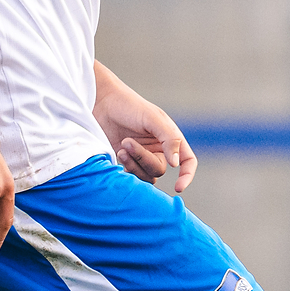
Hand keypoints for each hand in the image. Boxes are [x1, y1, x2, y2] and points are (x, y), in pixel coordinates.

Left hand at [96, 74, 195, 191]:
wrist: (101, 103)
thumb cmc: (129, 106)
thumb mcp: (153, 119)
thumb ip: (169, 139)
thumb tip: (176, 164)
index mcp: (170, 139)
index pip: (187, 161)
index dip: (187, 175)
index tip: (179, 187)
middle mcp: (158, 150)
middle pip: (158, 170)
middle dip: (143, 159)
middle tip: (127, 143)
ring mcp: (141, 157)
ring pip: (144, 176)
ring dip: (133, 164)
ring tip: (121, 147)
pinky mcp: (125, 161)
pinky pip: (131, 176)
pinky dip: (125, 168)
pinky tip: (118, 153)